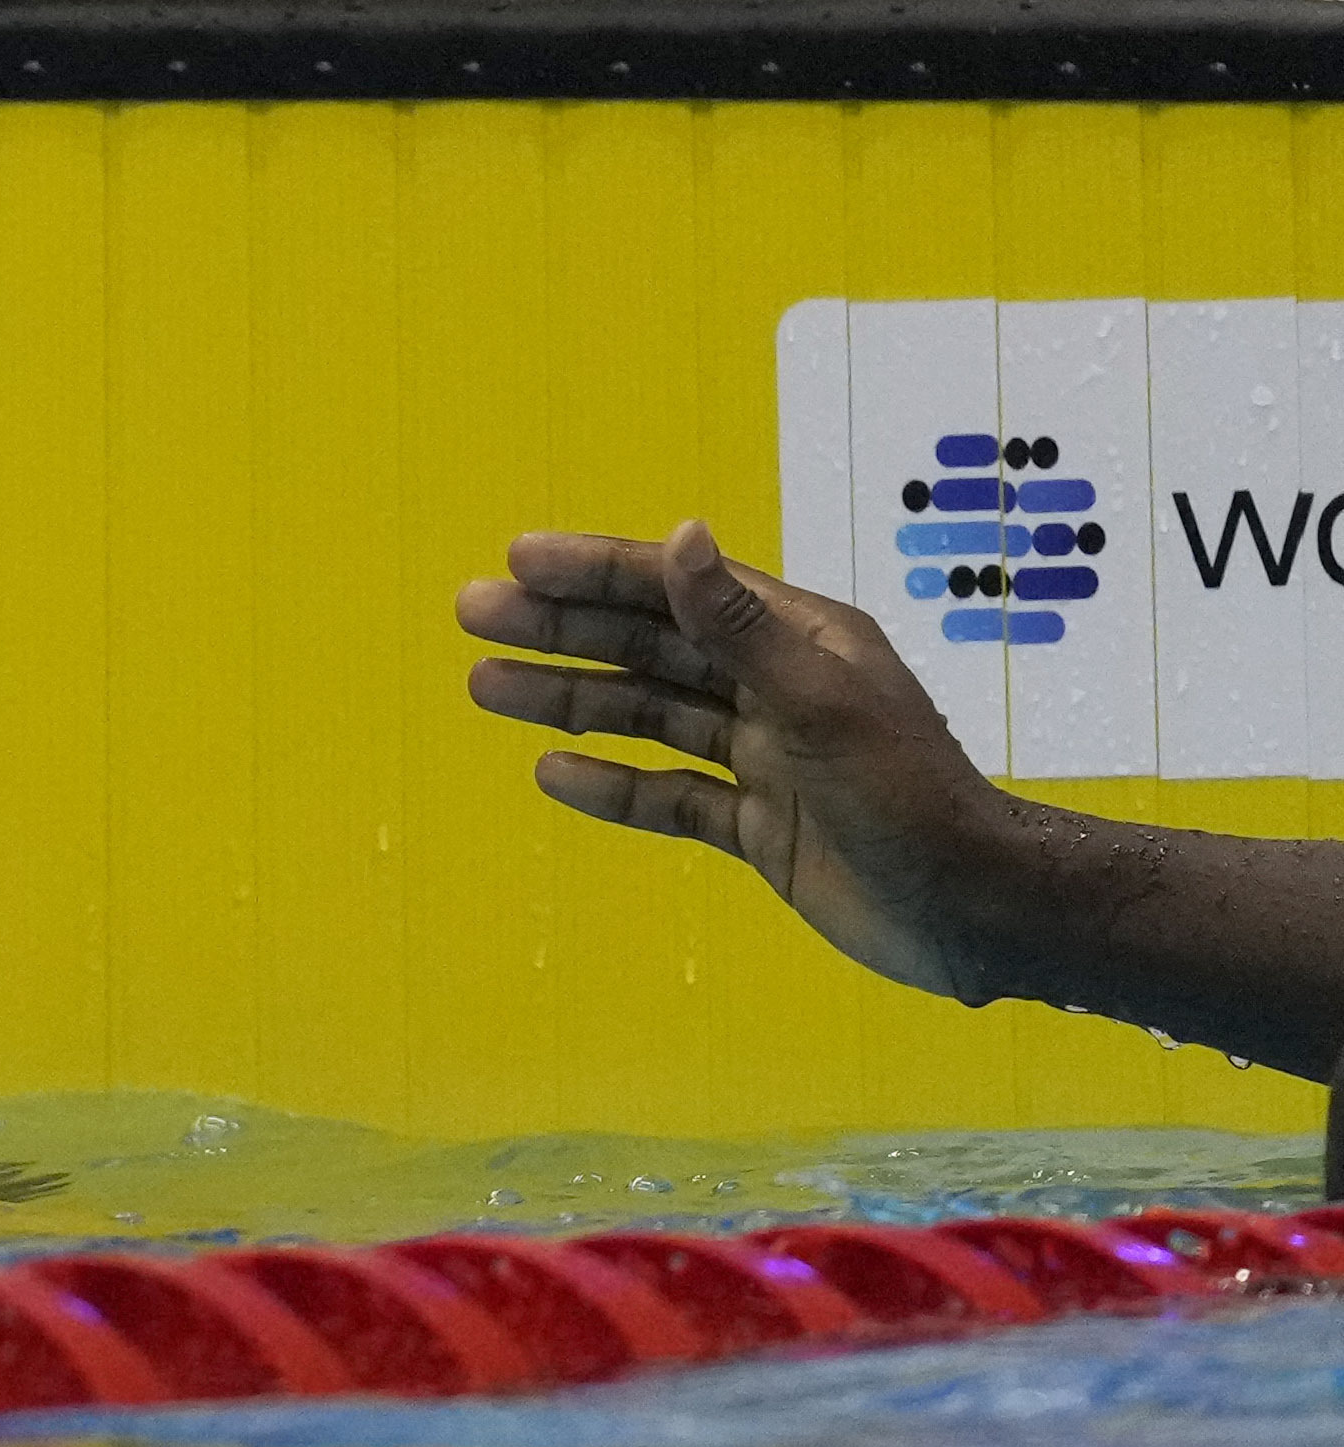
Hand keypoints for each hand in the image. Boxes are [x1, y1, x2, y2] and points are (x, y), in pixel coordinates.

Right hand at [456, 520, 1018, 999]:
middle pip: (649, 646)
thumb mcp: (822, 701)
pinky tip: (553, 773)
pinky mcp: (757, 826)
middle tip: (473, 613)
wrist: (973, 912)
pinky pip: (668, 796)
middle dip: (561, 628)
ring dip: (568, 698)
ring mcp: (763, 758)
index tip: (518, 559)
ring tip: (485, 686)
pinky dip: (610, 785)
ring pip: (647, 716)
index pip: (681, 589)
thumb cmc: (911, 798)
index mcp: (800, 640)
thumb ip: (741, 625)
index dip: (598, 570)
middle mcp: (775, 688)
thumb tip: (682, 534)